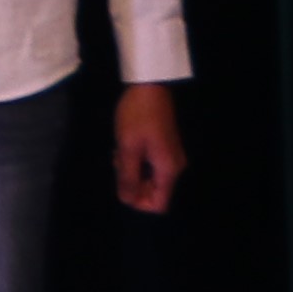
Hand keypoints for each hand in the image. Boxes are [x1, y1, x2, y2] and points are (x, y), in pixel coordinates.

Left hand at [114, 81, 184, 213]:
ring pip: (148, 177)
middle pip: (153, 191)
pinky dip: (134, 160)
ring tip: (120, 150)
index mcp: (168, 170)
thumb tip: (127, 200)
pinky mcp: (164, 148)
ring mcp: (170, 157)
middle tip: (118, 162)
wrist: (149, 87)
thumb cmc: (137, 116)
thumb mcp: (127, 147)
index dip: (139, 203)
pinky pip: (148, 165)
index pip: (159, 204)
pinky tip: (124, 145)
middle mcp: (173, 167)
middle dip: (131, 182)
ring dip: (130, 169)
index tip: (121, 187)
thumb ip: (127, 176)